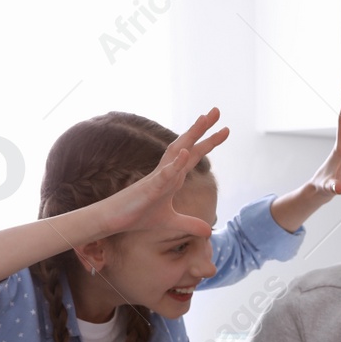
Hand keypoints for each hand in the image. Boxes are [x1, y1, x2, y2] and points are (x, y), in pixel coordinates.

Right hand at [105, 107, 228, 238]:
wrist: (114, 221)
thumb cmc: (140, 216)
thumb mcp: (171, 222)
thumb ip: (190, 224)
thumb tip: (208, 231)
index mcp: (173, 177)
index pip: (194, 155)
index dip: (209, 142)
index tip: (225, 130)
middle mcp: (166, 172)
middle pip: (187, 145)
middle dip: (202, 129)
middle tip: (216, 110)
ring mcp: (157, 178)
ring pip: (176, 153)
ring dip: (190, 137)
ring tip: (203, 120)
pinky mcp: (149, 189)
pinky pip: (164, 175)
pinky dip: (175, 165)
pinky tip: (186, 153)